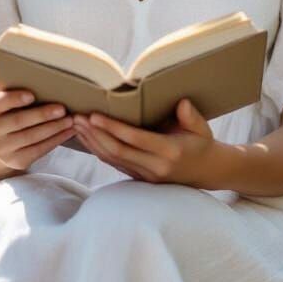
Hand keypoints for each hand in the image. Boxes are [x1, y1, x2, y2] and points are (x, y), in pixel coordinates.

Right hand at [0, 89, 73, 171]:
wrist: (4, 139)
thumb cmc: (14, 111)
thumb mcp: (11, 100)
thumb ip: (19, 89)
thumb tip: (43, 79)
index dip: (14, 99)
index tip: (32, 95)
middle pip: (18, 121)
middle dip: (42, 115)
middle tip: (62, 109)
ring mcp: (2, 148)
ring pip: (31, 137)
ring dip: (53, 128)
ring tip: (69, 120)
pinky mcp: (16, 161)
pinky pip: (38, 150)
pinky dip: (55, 140)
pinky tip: (68, 132)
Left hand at [72, 97, 217, 186]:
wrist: (205, 172)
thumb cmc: (201, 143)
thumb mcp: (202, 129)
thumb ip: (191, 116)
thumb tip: (181, 103)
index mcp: (169, 152)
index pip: (135, 139)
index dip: (113, 128)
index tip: (95, 115)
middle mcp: (155, 167)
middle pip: (117, 151)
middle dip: (95, 133)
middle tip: (78, 117)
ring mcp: (145, 175)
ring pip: (112, 159)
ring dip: (92, 142)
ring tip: (76, 124)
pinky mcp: (138, 178)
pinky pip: (114, 163)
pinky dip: (98, 150)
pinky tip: (87, 137)